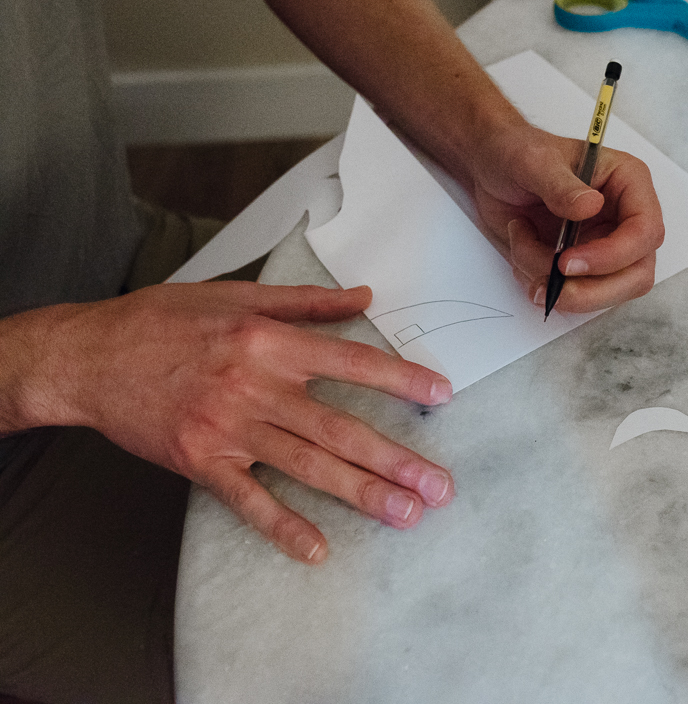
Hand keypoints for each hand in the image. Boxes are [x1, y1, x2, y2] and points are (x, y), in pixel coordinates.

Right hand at [1, 282, 453, 563]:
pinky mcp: (201, 462)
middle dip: (395, 459)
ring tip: (406, 514)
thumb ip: (305, 301)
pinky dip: (282, 526)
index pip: (350, 362)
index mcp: (267, 341)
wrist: (89, 357)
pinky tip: (318, 550)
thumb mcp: (235, 294)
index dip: (400, 379)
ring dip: (361, 493)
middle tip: (439, 485)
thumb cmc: (163, 320)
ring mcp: (228, 429)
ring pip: (307, 466)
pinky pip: (248, 500)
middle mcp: (254, 386)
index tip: (441, 395)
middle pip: (339, 428)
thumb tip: (364, 296)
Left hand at [466, 125, 664, 312]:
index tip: (567, 262)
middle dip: (592, 291)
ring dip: (558, 287)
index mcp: (628, 183)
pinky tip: (522, 251)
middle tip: (551, 287)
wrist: (490, 168)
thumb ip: (560, 185)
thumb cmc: (517, 151)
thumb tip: (590, 206)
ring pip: (604, 293)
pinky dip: (541, 284)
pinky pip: (572, 294)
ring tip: (521, 247)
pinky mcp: (582, 267)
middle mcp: (624, 219)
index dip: (612, 256)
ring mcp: (605, 246)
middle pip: (636, 275)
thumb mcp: (533, 161)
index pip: (645, 231)